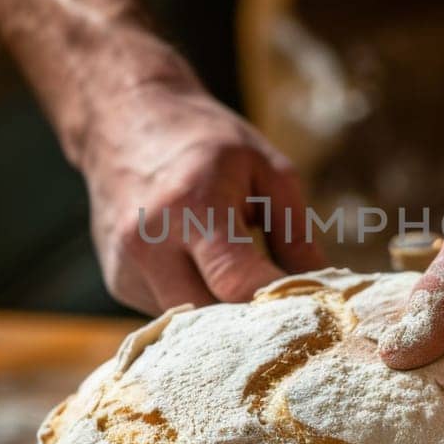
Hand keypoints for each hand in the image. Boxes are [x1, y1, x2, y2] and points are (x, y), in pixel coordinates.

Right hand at [80, 60, 325, 313]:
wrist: (123, 120)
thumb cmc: (207, 142)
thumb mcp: (266, 169)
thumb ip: (296, 234)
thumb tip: (325, 293)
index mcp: (192, 206)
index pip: (237, 283)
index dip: (279, 304)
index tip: (314, 308)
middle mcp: (149, 242)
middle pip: (211, 318)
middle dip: (252, 323)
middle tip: (288, 312)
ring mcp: (127, 266)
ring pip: (190, 323)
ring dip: (223, 315)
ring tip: (244, 280)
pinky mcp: (118, 282)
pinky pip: (170, 311)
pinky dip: (196, 301)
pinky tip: (202, 268)